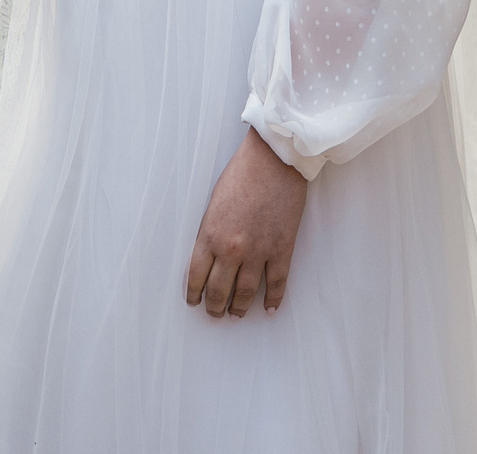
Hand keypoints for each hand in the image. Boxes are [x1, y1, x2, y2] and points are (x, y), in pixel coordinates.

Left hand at [185, 129, 308, 318]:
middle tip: (214, 314)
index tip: (194, 302)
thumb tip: (210, 256)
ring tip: (235, 315)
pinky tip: (269, 309)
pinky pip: (277, 283)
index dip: (194, 294)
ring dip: (239, 308)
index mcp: (210, 235)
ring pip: (246, 293)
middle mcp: (232, 250)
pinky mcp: (282, 250)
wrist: (274, 161)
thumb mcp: (213, 204)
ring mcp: (259, 252)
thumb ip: (210, 232)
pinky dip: (273, 299)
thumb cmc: (241, 175)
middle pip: (219, 290)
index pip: (196, 276)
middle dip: (214, 306)